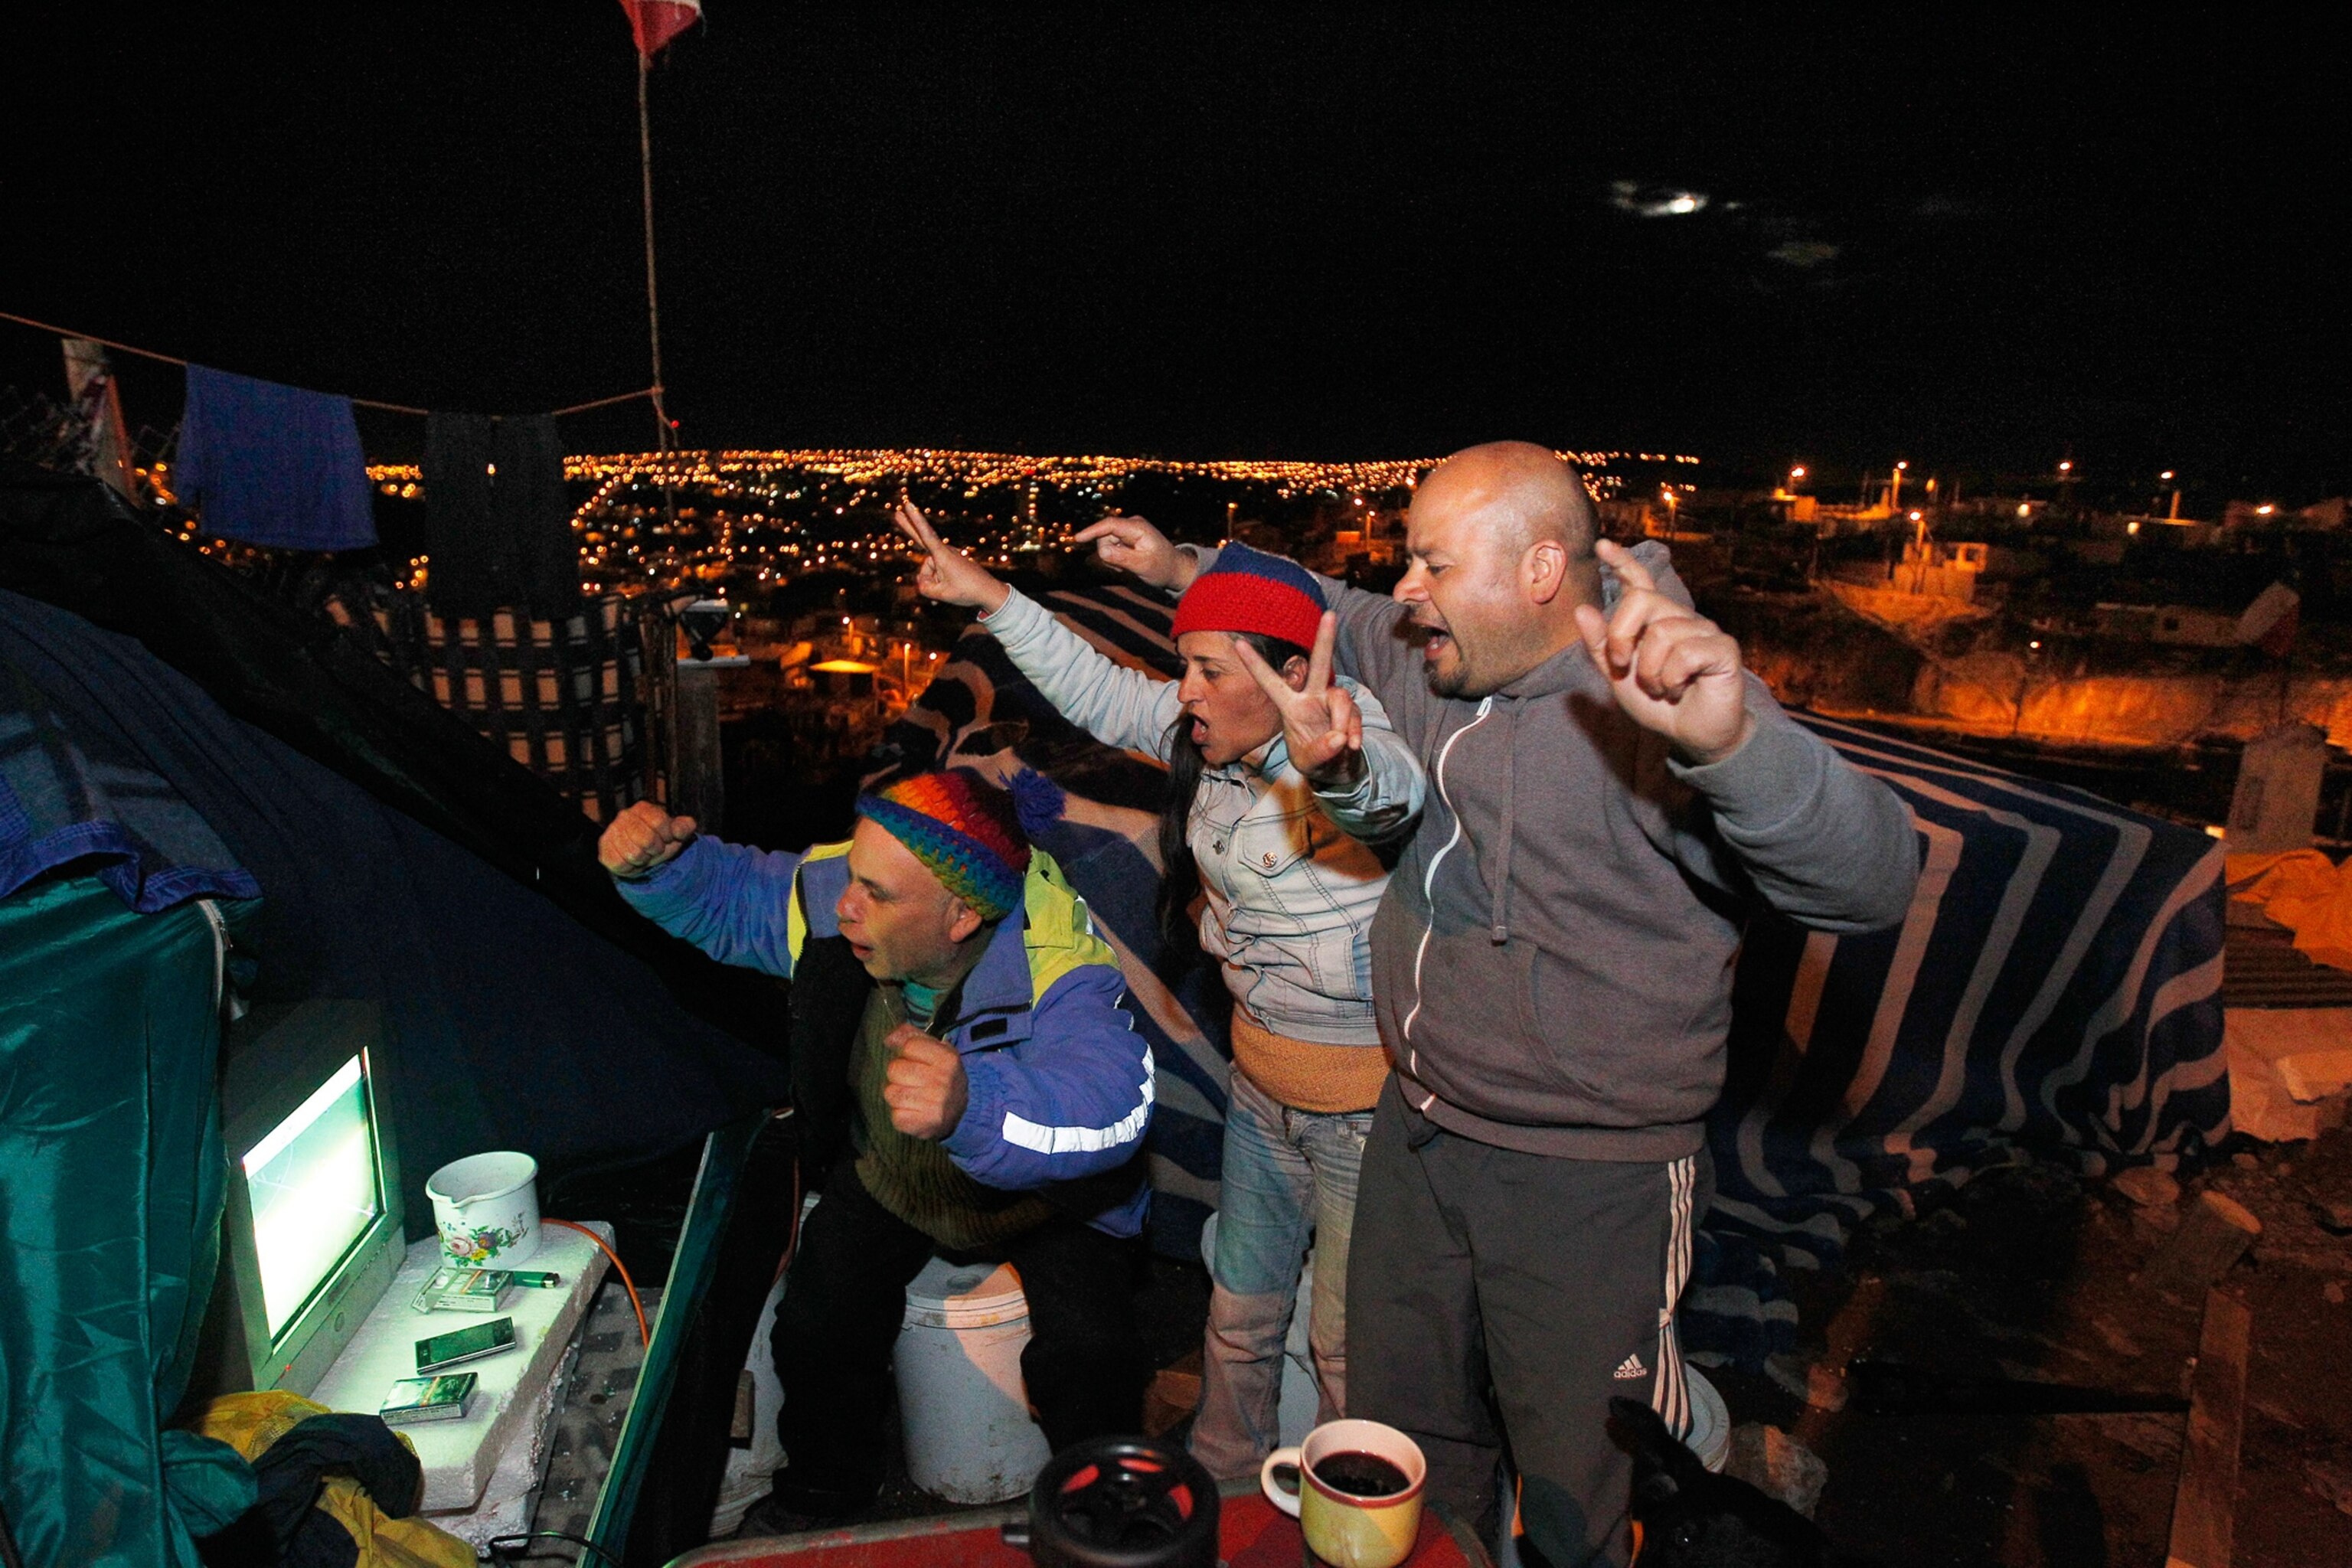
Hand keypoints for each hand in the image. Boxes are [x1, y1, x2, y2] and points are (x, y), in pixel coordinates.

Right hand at [598, 800, 697, 877]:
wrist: (644, 856)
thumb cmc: (661, 841)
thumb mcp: (677, 833)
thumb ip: (684, 827)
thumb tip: (680, 829)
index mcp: (643, 808)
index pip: (659, 822)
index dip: (667, 836)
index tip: (666, 839)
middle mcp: (624, 816)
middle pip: (647, 839)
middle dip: (655, 850)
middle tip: (654, 849)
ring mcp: (612, 832)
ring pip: (634, 854)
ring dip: (644, 860)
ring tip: (643, 855)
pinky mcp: (604, 850)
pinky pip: (620, 864)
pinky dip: (631, 867)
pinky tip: (632, 861)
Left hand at [883, 1023, 968, 1139]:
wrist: (962, 1112)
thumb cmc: (942, 1076)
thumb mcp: (935, 1050)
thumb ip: (911, 1036)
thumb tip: (889, 1038)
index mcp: (947, 1059)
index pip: (908, 1046)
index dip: (905, 1052)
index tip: (913, 1059)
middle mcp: (943, 1081)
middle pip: (894, 1069)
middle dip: (898, 1074)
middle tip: (911, 1080)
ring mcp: (935, 1104)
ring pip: (891, 1093)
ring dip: (896, 1095)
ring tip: (911, 1096)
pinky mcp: (926, 1124)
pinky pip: (896, 1116)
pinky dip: (900, 1115)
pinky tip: (912, 1111)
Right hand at [893, 500, 1010, 613]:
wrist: (989, 591)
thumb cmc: (967, 591)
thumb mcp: (942, 594)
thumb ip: (925, 587)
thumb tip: (921, 581)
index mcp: (943, 555)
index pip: (926, 535)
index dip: (915, 520)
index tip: (908, 505)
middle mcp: (944, 552)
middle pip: (922, 540)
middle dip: (909, 527)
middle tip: (897, 513)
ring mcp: (947, 556)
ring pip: (929, 570)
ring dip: (933, 581)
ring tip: (951, 587)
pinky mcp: (950, 562)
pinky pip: (936, 572)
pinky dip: (937, 581)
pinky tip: (948, 585)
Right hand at [1072, 514, 1196, 592]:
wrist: (1174, 569)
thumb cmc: (1162, 568)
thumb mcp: (1143, 566)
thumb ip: (1122, 557)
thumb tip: (1102, 551)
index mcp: (1138, 528)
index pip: (1110, 525)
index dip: (1092, 531)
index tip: (1077, 539)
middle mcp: (1132, 525)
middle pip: (1104, 535)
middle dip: (1107, 553)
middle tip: (1121, 568)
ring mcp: (1129, 530)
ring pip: (1105, 541)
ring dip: (1111, 557)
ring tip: (1125, 567)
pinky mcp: (1127, 537)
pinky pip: (1110, 545)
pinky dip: (1114, 556)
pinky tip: (1125, 563)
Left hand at [1231, 611, 1365, 786]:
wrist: (1337, 771)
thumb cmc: (1314, 761)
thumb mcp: (1307, 763)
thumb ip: (1319, 752)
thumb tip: (1340, 738)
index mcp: (1290, 706)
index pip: (1270, 682)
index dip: (1255, 664)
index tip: (1238, 643)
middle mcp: (1311, 697)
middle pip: (1318, 665)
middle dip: (1325, 640)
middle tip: (1331, 615)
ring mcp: (1332, 702)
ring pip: (1340, 698)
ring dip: (1342, 722)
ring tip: (1342, 746)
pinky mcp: (1351, 711)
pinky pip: (1355, 716)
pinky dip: (1354, 734)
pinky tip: (1351, 748)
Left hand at [1572, 540, 1752, 763]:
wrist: (1692, 736)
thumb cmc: (1658, 704)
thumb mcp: (1619, 678)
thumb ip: (1600, 646)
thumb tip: (1582, 610)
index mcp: (1654, 621)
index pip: (1639, 583)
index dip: (1622, 562)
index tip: (1602, 546)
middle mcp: (1679, 618)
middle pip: (1641, 601)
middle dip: (1621, 637)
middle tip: (1624, 667)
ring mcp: (1703, 630)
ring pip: (1662, 633)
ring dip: (1650, 672)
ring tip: (1662, 688)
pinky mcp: (1723, 648)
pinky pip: (1686, 653)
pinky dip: (1673, 679)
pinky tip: (1680, 690)